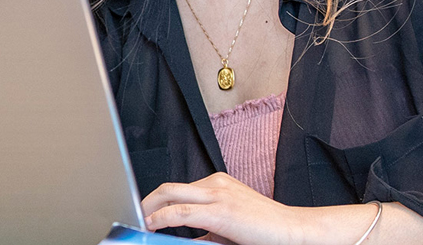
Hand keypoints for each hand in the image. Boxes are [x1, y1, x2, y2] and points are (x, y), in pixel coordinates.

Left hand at [142, 173, 299, 244]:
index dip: (157, 201)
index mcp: (217, 183)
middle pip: (169, 187)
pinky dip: (162, 219)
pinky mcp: (220, 212)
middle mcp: (214, 183)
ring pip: (171, 195)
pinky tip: (151, 226)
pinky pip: (182, 212)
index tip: (143, 213)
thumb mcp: (228, 226)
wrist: (292, 229)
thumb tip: (182, 239)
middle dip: (145, 202)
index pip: (178, 188)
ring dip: (149, 210)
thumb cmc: (263, 230)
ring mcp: (217, 195)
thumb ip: (205, 230)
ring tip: (136, 223)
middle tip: (131, 217)